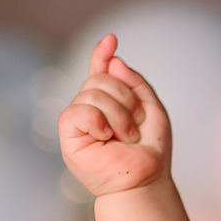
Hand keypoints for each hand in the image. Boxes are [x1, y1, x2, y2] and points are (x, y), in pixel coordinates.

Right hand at [58, 34, 171, 197]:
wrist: (144, 181)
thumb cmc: (150, 152)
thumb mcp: (152, 110)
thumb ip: (136, 83)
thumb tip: (114, 60)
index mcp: (109, 103)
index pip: (101, 72)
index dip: (102, 54)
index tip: (111, 39)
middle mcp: (91, 109)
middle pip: (100, 79)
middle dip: (126, 99)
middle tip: (135, 127)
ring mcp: (78, 121)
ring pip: (92, 92)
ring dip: (119, 115)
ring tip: (126, 137)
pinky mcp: (69, 134)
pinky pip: (79, 110)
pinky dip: (99, 121)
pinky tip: (106, 137)